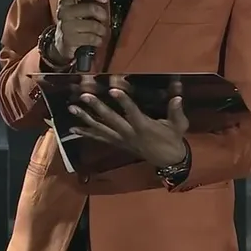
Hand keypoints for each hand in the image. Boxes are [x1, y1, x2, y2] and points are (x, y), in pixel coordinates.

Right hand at [51, 0, 109, 65]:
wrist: (60, 43)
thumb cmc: (73, 24)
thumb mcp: (75, 10)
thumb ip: (86, 2)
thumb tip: (104, 0)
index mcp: (65, 1)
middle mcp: (64, 12)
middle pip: (90, 8)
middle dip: (102, 15)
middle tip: (104, 19)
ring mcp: (66, 26)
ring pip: (93, 25)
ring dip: (102, 30)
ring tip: (102, 31)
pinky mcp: (69, 39)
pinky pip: (91, 38)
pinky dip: (98, 40)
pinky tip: (97, 40)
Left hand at [68, 87, 188, 167]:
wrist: (168, 160)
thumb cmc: (173, 139)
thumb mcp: (178, 125)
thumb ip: (176, 111)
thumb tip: (177, 97)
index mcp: (144, 127)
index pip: (132, 112)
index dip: (123, 101)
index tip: (114, 90)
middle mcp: (129, 133)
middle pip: (111, 120)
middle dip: (97, 107)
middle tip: (84, 97)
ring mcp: (121, 139)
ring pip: (101, 129)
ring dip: (85, 118)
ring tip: (72, 108)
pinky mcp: (117, 143)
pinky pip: (99, 138)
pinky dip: (86, 133)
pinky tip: (73, 128)